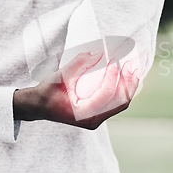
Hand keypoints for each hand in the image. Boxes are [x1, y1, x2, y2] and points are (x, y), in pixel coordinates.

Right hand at [14, 52, 139, 129]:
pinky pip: (117, 102)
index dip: (113, 76)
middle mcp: (93, 120)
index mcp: (83, 114)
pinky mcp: (99, 113)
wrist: (39, 106)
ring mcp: (98, 118)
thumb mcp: (59, 77)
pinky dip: (123, 89)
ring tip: (134, 68)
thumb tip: (97, 52)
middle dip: (129, 82)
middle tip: (132, 64)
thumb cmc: (47, 92)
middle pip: (120, 101)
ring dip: (129, 85)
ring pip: (121, 102)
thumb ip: (78, 64)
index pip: (106, 95)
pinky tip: (127, 76)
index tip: (114, 60)